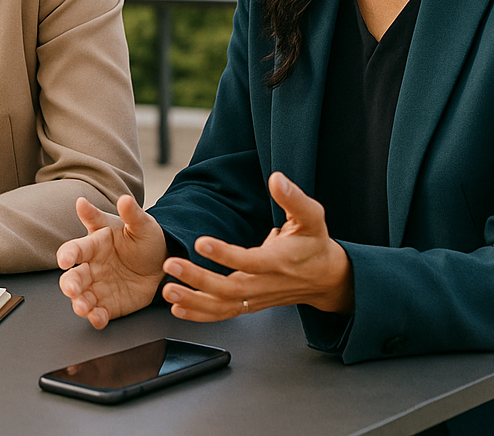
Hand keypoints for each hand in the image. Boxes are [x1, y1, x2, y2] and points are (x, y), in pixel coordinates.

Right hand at [57, 195, 168, 328]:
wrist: (163, 263)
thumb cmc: (146, 240)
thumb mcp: (142, 225)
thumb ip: (131, 213)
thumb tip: (124, 198)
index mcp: (94, 245)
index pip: (75, 249)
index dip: (68, 254)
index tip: (65, 260)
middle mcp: (92, 267)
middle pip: (73, 277)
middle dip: (70, 284)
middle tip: (72, 290)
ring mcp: (98, 288)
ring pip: (82, 297)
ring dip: (79, 303)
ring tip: (83, 308)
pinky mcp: (109, 305)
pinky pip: (99, 313)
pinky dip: (96, 317)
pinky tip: (98, 319)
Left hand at [160, 172, 352, 320]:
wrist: (325, 277)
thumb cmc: (314, 243)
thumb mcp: (312, 217)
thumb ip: (294, 198)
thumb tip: (277, 179)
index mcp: (279, 261)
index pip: (250, 261)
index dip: (225, 255)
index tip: (200, 243)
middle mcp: (266, 283)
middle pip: (230, 288)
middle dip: (198, 278)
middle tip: (171, 264)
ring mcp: (257, 297)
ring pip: (223, 306)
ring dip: (194, 301)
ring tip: (168, 291)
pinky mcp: (250, 304)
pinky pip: (224, 314)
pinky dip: (200, 314)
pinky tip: (177, 308)